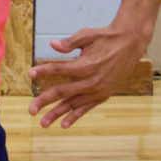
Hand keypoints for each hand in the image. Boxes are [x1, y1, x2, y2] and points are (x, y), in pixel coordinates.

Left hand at [27, 24, 148, 128]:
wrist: (130, 44)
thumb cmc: (105, 37)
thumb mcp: (87, 35)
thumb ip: (69, 42)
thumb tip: (52, 44)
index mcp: (87, 65)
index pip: (60, 68)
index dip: (44, 71)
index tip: (30, 74)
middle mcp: (93, 81)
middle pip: (63, 92)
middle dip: (45, 101)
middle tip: (31, 110)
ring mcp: (99, 90)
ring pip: (74, 104)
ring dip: (58, 114)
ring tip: (43, 123)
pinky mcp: (104, 95)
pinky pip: (87, 108)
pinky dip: (75, 116)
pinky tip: (64, 124)